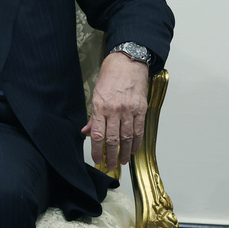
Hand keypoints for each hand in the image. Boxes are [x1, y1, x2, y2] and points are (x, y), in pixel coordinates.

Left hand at [82, 51, 149, 169]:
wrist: (127, 62)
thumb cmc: (109, 77)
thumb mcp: (95, 94)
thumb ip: (93, 116)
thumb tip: (86, 132)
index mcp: (100, 107)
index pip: (98, 135)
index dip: (97, 150)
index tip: (97, 160)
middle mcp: (115, 110)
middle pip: (113, 139)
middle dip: (111, 155)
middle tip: (110, 165)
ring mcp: (130, 110)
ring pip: (127, 137)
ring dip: (125, 152)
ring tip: (123, 161)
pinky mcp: (142, 108)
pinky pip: (139, 130)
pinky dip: (137, 142)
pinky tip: (134, 150)